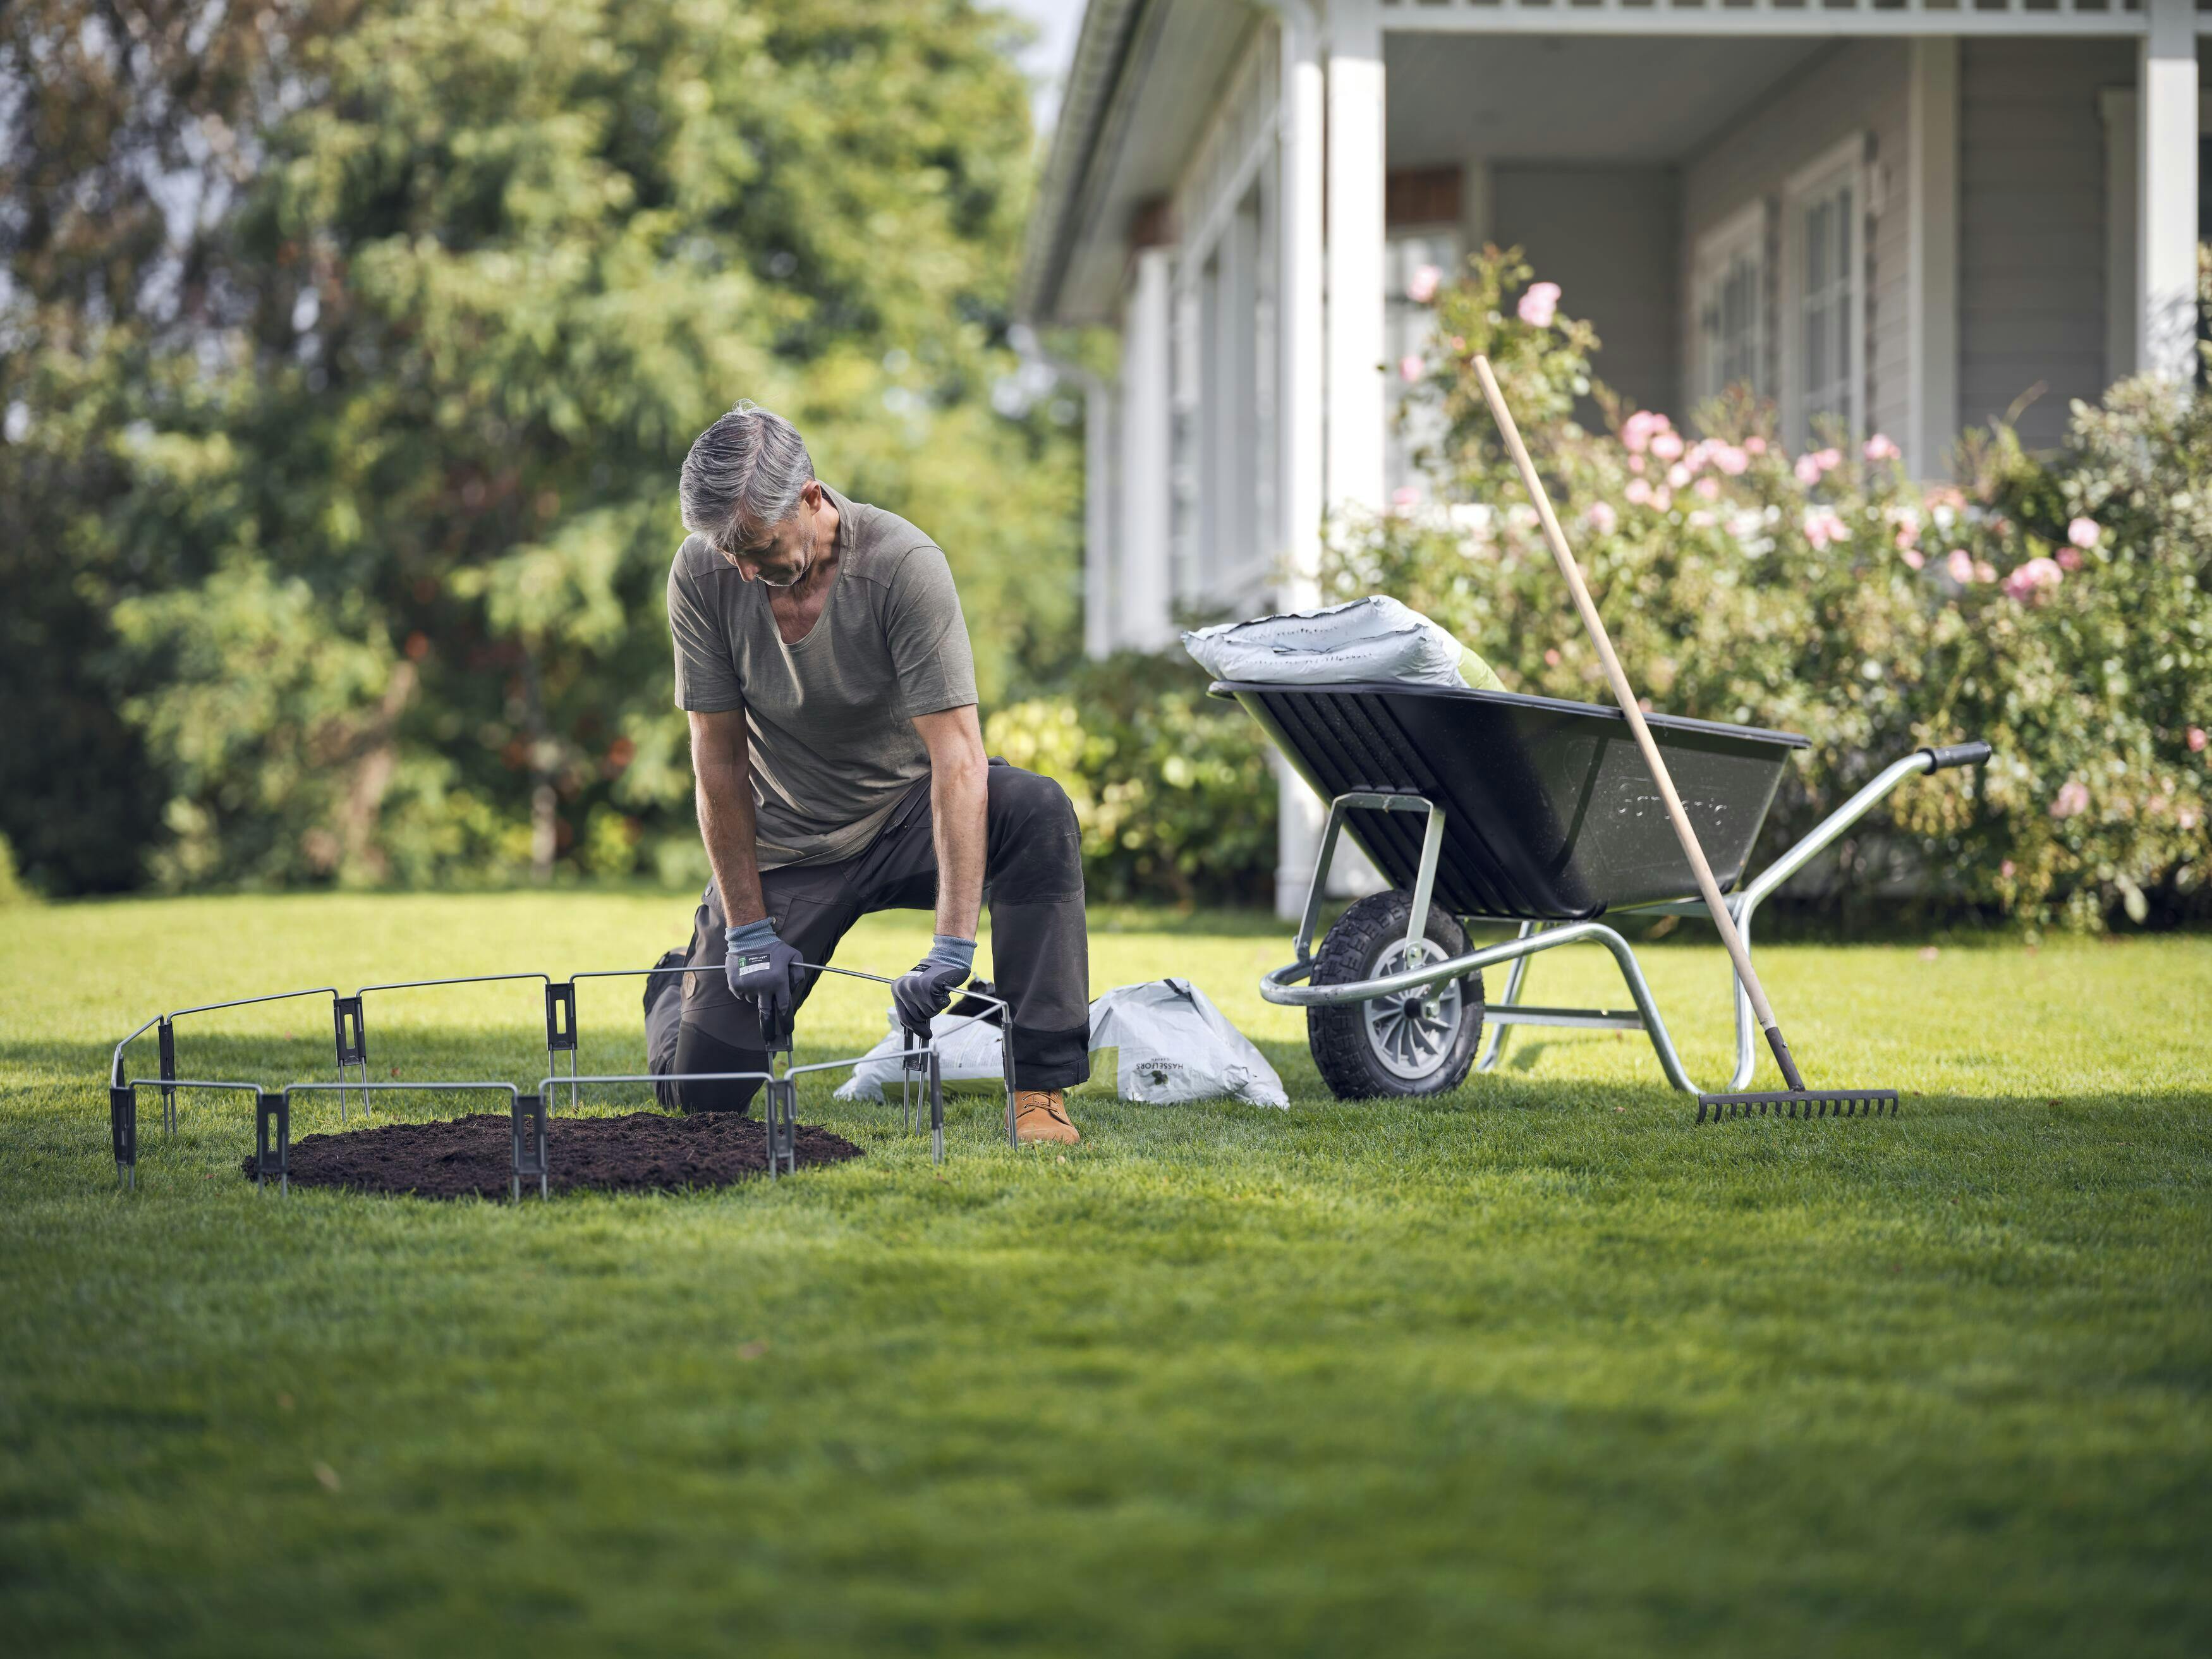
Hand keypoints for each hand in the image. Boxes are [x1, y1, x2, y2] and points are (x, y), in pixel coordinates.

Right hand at [724, 920, 803, 1043]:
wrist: (749, 937)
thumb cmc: (774, 946)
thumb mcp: (794, 955)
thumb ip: (798, 973)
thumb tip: (793, 988)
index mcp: (778, 981)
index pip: (784, 1008)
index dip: (786, 1022)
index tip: (787, 1032)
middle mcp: (763, 986)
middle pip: (766, 1014)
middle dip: (769, 1028)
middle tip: (770, 1038)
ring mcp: (748, 986)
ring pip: (754, 1000)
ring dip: (758, 995)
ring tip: (759, 978)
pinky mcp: (735, 984)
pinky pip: (742, 994)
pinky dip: (746, 989)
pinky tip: (749, 976)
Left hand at [893, 934, 976, 1033]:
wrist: (946, 958)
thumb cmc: (933, 976)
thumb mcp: (916, 990)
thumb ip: (913, 1006)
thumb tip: (919, 1031)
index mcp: (897, 989)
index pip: (904, 1017)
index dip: (915, 1028)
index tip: (925, 1035)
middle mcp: (904, 989)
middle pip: (918, 1018)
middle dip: (929, 1012)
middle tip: (933, 999)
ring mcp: (916, 989)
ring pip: (929, 1012)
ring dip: (937, 1005)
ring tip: (936, 991)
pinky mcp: (929, 988)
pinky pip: (939, 1005)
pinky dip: (944, 1000)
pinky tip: (942, 988)